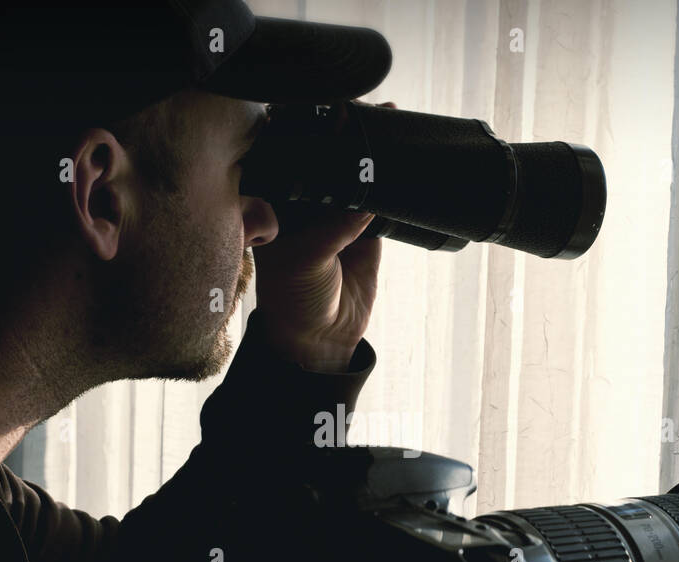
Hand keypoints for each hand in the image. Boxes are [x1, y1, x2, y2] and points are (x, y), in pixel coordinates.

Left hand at [252, 100, 396, 371]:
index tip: (323, 109)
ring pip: (354, 176)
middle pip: (325, 161)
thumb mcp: (306, 260)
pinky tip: (400, 157)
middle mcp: (305, 205)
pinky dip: (389, 183)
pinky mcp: (366, 229)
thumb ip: (333, 230)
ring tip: (387, 118)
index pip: (292, 161)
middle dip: (341, 137)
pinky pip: (379, 200)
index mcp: (278, 207)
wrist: (322, 337)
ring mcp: (337, 215)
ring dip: (368, 153)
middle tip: (362, 108)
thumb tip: (364, 201)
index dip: (305, 136)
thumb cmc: (295, 298)